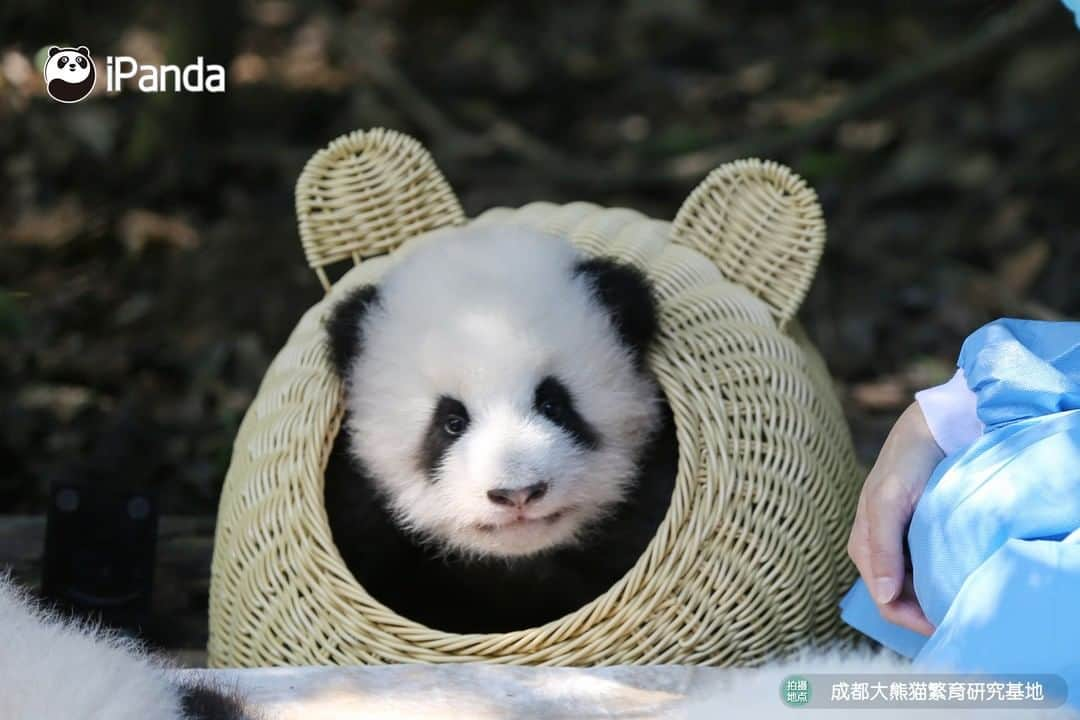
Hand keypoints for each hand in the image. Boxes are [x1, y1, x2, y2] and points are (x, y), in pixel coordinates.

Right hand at [847, 402, 942, 635]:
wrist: (931, 431)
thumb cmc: (905, 464)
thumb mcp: (888, 503)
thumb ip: (883, 550)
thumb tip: (883, 596)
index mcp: (864, 547)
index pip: (885, 602)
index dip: (913, 621)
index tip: (948, 624)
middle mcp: (879, 551)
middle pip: (899, 600)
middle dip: (926, 613)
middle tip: (964, 614)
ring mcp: (897, 545)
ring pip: (913, 588)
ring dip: (935, 597)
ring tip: (966, 597)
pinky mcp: (915, 536)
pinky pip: (925, 571)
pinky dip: (941, 579)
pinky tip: (960, 576)